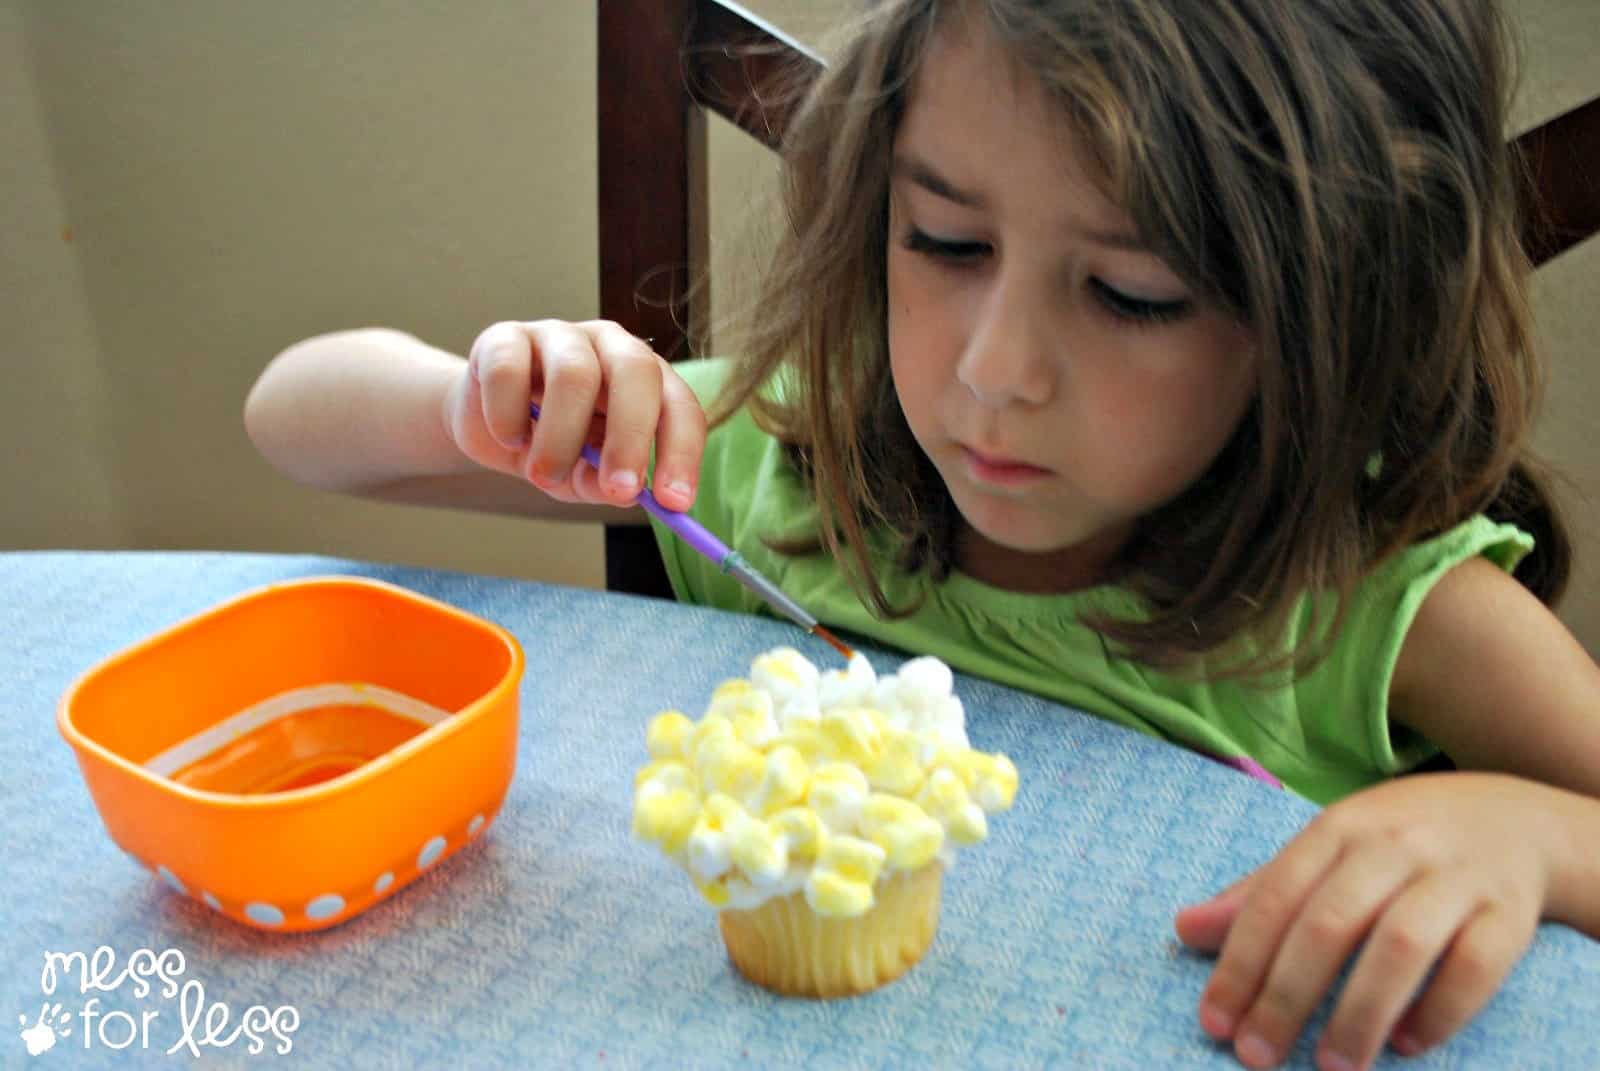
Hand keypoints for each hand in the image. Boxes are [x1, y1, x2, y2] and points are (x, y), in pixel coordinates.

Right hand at [443, 320, 705, 508]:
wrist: (488, 425)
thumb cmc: (553, 446)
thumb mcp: (586, 476)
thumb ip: (609, 484)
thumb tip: (627, 492)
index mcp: (645, 378)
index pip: (678, 406)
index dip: (682, 452)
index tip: (675, 502)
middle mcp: (609, 346)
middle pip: (635, 371)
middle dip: (632, 437)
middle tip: (619, 490)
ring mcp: (558, 336)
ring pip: (573, 374)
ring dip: (561, 439)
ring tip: (544, 475)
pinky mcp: (504, 339)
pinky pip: (510, 373)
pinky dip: (508, 418)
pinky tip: (509, 439)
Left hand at [1175, 773, 1553, 1070]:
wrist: (1513, 819)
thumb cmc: (1397, 843)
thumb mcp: (1326, 850)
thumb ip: (1261, 892)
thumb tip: (1185, 930)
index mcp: (1339, 828)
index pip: (1276, 896)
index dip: (1241, 961)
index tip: (1215, 1022)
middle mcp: (1395, 845)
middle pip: (1331, 922)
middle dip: (1286, 995)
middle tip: (1257, 1055)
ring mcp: (1456, 877)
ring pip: (1403, 944)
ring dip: (1360, 1011)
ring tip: (1330, 1065)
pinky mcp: (1511, 913)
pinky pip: (1477, 965)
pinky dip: (1441, 1009)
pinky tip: (1408, 1043)